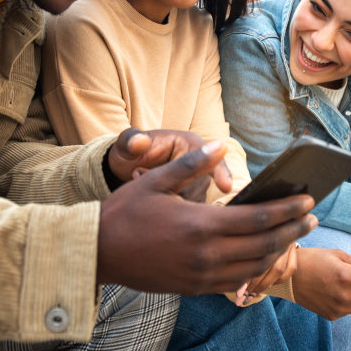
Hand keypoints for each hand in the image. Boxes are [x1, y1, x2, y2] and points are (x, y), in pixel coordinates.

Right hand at [97, 140, 317, 293]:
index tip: (308, 199)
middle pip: (264, 245)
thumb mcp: (156, 181)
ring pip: (254, 266)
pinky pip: (235, 281)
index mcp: (199, 225)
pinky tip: (262, 256)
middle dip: (292, 230)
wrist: (97, 253)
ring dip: (279, 251)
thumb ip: (192, 165)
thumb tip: (220, 144)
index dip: (287, 210)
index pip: (257, 219)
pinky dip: (255, 269)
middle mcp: (205, 254)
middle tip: (312, 216)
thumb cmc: (123, 213)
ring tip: (293, 234)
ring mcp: (200, 275)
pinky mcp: (193, 287)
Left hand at [108, 128, 231, 201]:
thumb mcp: (126, 144)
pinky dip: (172, 208)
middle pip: (202, 184)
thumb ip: (130, 141)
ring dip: (170, 198)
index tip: (226, 187)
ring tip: (141, 181)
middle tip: (138, 173)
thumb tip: (138, 142)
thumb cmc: (128, 152)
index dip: (220, 171)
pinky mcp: (189, 196)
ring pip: (195, 200)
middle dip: (174, 187)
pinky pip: (189, 210)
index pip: (211, 157)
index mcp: (188, 143)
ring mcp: (194, 180)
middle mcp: (197, 162)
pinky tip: (151, 198)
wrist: (124, 168)